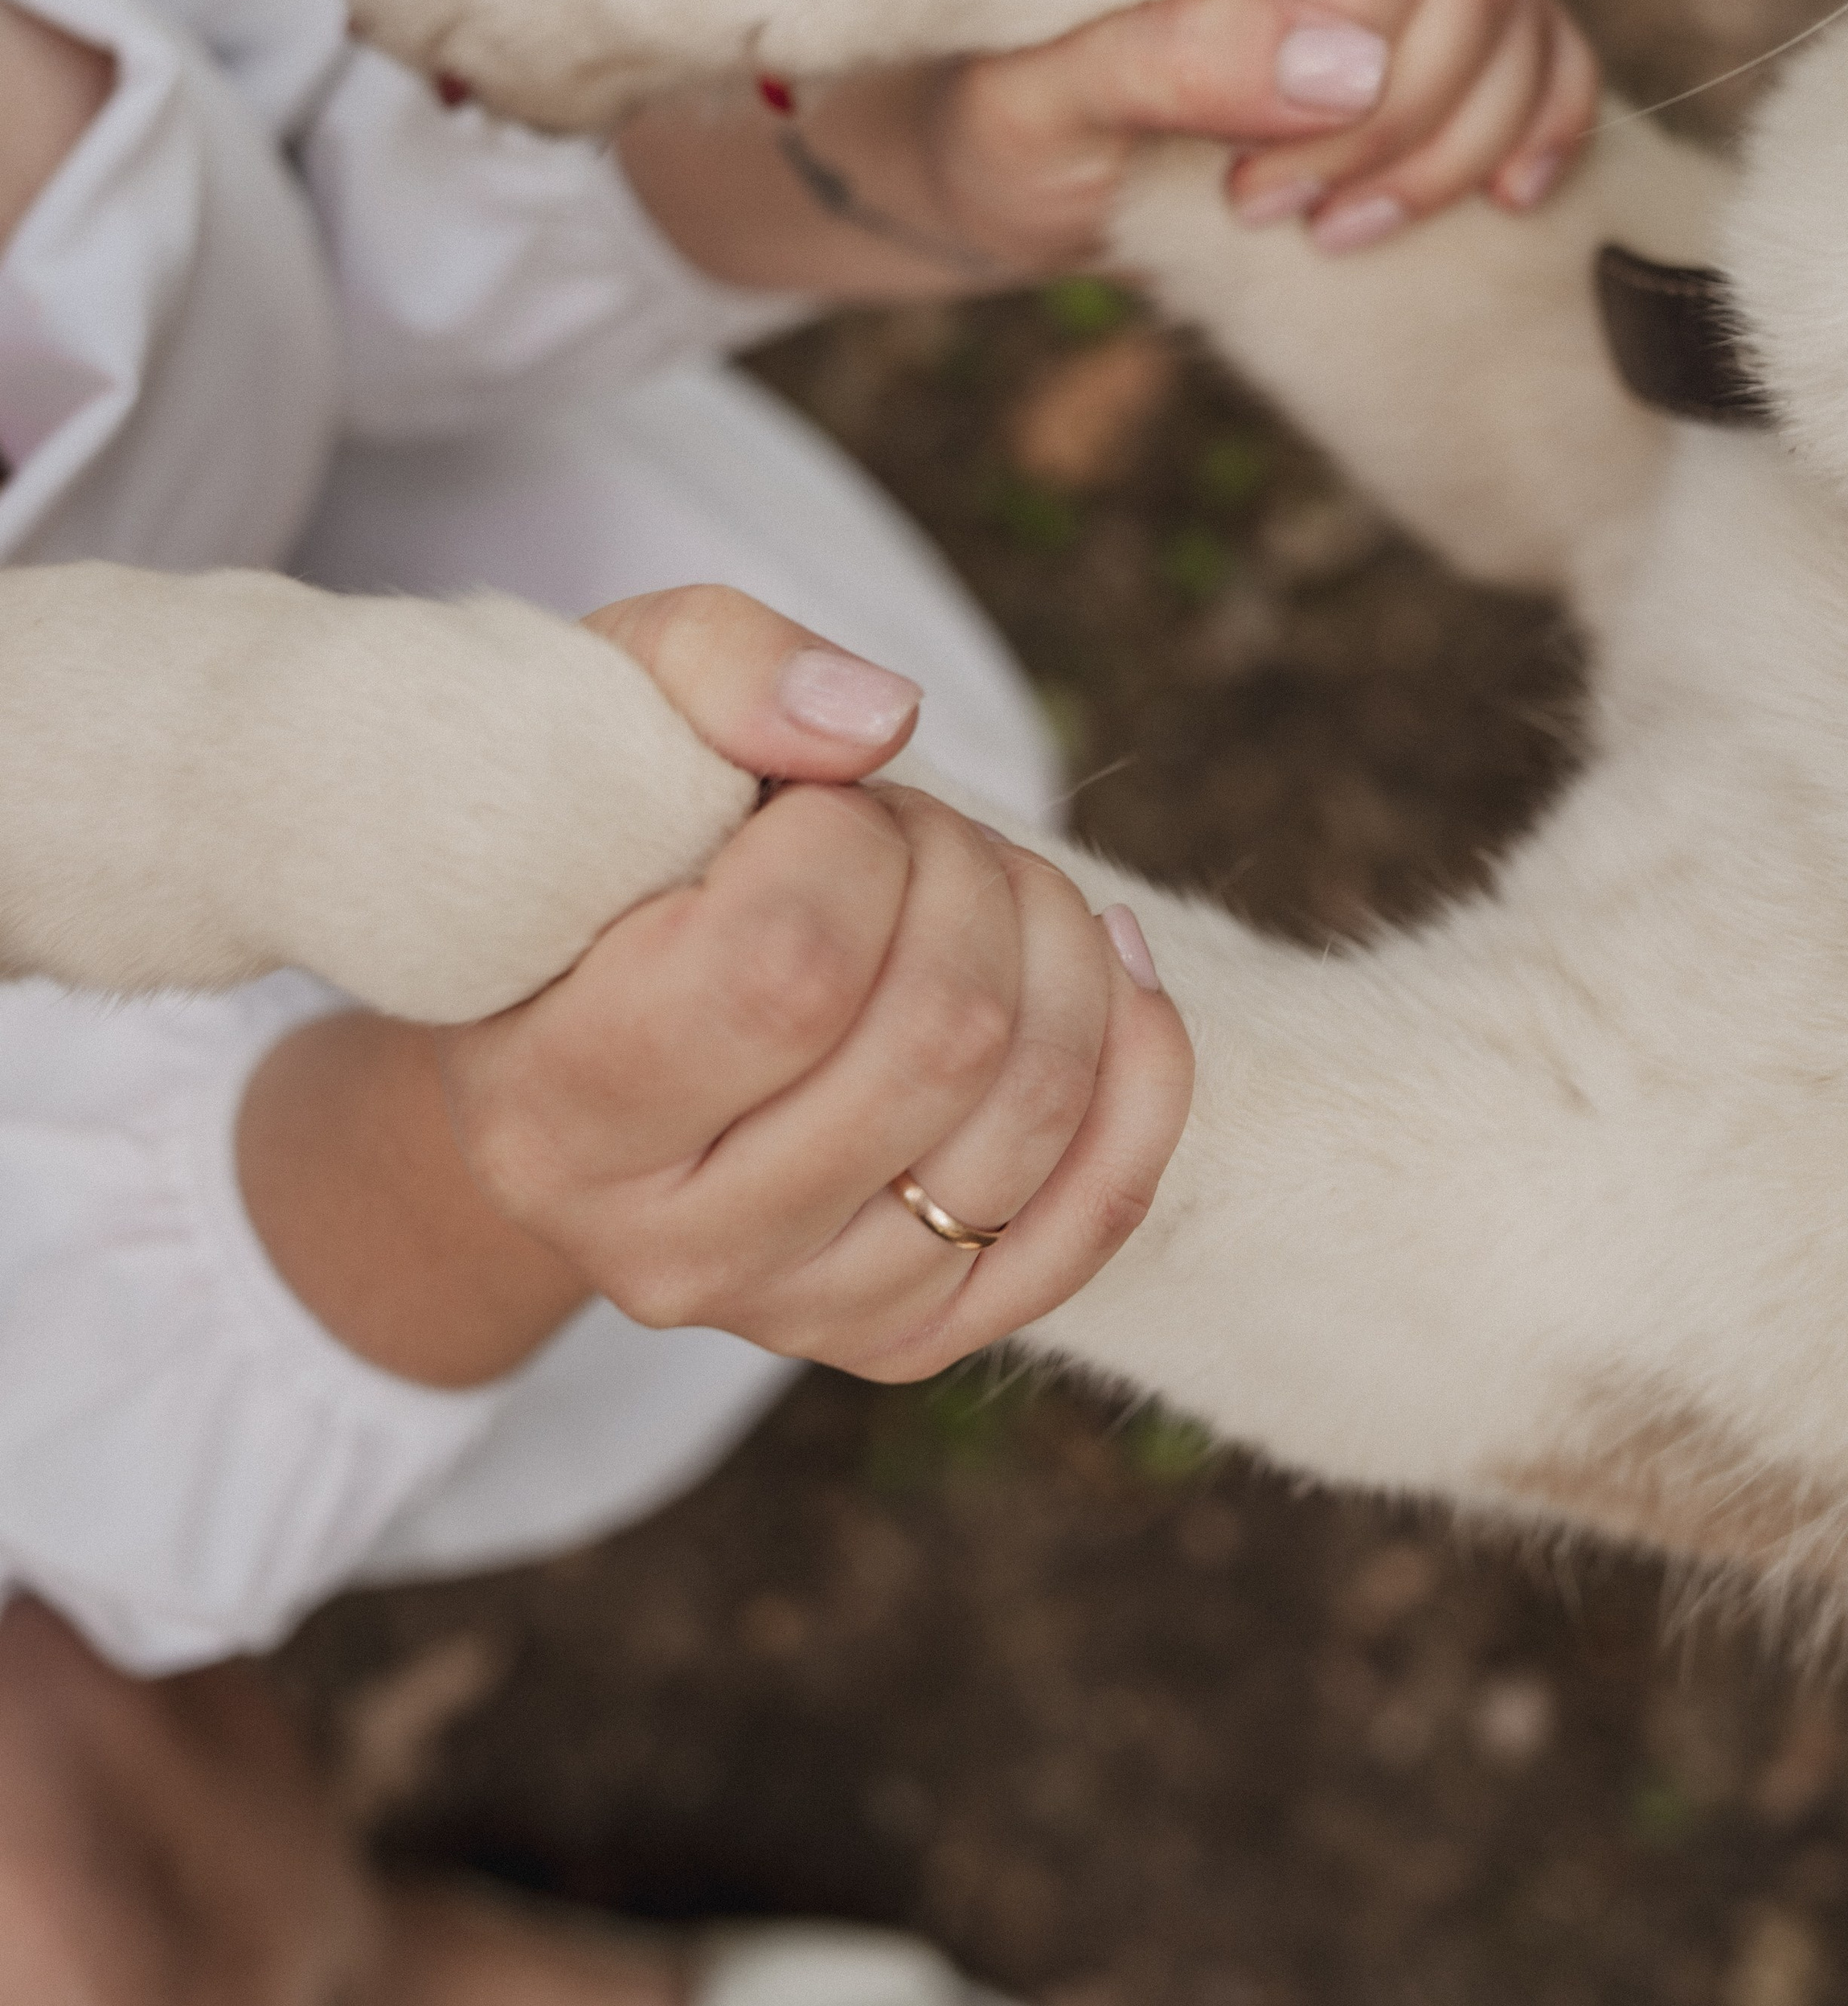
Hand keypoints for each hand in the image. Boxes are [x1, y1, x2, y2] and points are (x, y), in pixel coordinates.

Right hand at [242, 585, 1189, 1387]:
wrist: (574, 1033)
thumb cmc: (598, 854)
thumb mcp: (608, 713)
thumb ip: (719, 669)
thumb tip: (879, 722)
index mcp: (550, 1108)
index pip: (788, 965)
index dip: (851, 836)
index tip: (814, 800)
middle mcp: (664, 1250)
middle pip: (940, 1037)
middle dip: (966, 875)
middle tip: (907, 828)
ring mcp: (793, 1313)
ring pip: (1032, 1110)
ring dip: (1053, 942)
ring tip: (975, 884)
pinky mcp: (904, 1336)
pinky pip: (1099, 1210)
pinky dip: (1139, 1060)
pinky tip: (1105, 959)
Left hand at [907, 0, 1598, 274]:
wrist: (1007, 173)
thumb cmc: (998, 122)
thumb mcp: (1035, 103)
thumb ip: (1163, 62)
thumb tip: (1341, 69)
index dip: (1358, 25)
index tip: (1255, 163)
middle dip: (1396, 110)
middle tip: (1276, 210)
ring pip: (1513, 6)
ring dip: (1453, 144)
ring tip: (1332, 230)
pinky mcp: (1438, 17)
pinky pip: (1546, 52)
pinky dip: (1536, 132)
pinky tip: (1497, 204)